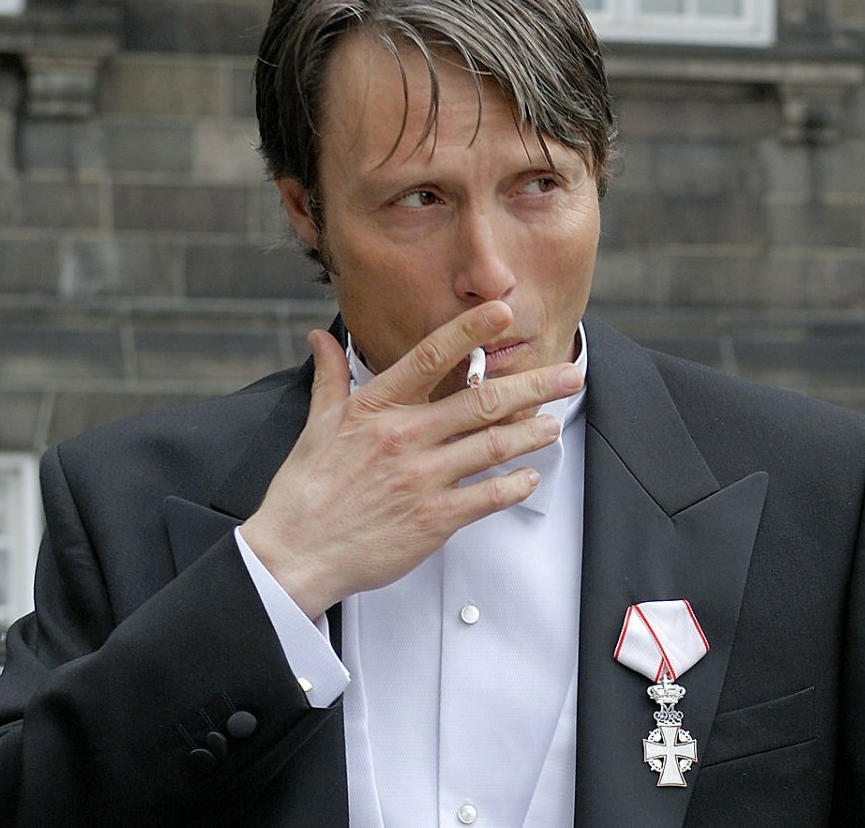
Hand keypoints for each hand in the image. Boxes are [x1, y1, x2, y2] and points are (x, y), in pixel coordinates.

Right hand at [239, 301, 583, 618]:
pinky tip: (529, 477)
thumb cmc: (305, 491)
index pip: (428, 357)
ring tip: (554, 422)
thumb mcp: (316, 425)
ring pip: (493, 445)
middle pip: (482, 401)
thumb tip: (321, 338)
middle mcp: (404, 437)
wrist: (295, 553)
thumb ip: (330, 377)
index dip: (468, 331)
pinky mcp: (433, 519)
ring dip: (532, 432)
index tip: (500, 311)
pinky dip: (514, 485)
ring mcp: (421, 478)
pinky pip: (487, 496)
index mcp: (375, 408)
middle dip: (534, 385)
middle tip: (569, 373)